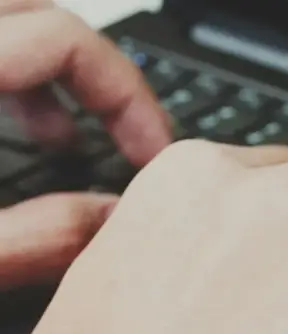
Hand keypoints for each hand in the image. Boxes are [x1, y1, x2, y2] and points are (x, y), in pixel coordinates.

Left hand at [0, 0, 170, 289]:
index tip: (152, 156)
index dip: (128, 95)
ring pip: (7, 25)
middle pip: (40, 14)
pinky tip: (8, 139)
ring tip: (65, 140)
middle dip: (95, 76)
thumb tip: (114, 227)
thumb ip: (37, 236)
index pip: (67, 39)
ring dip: (47, 76)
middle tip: (124, 140)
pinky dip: (6, 82)